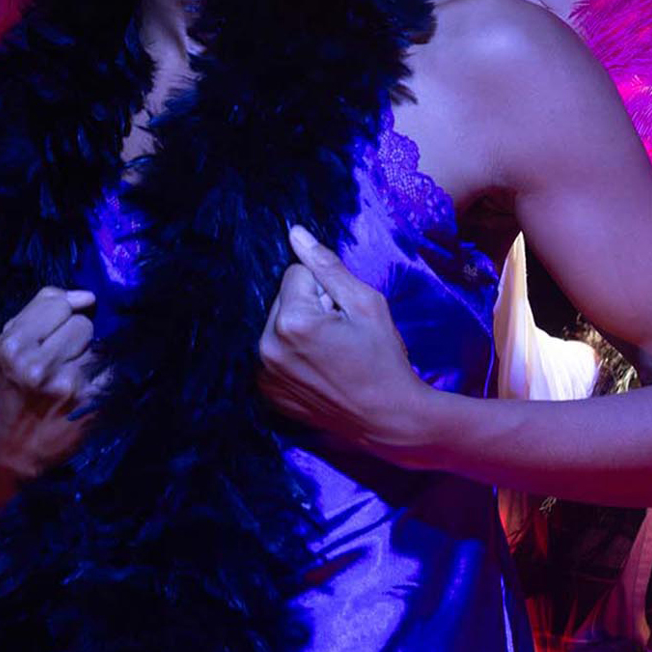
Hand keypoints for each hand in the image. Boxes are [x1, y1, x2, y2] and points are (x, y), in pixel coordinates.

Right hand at [0, 286, 109, 481]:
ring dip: (90, 355)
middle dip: (75, 336)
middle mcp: (38, 366)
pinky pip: (113, 367)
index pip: (57, 303)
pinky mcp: (93, 401)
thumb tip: (85, 295)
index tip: (55, 328)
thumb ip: (38, 313)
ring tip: (71, 374)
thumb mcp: (5, 352)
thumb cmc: (11, 395)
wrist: (16, 451)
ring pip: (100, 344)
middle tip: (60, 359)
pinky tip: (87, 387)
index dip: (60, 314)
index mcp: (10, 349)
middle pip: (82, 322)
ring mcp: (68, 384)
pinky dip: (104, 374)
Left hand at [258, 225, 431, 458]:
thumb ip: (328, 267)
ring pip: (278, 326)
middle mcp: (267, 346)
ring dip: (299, 330)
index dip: (327, 288)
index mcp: (292, 321)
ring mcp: (263, 374)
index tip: (346, 314)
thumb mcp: (366, 304)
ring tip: (331, 352)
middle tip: (341, 333)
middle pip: (284, 299)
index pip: (297, 274)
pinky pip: (273, 354)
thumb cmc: (384, 358)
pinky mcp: (266, 392)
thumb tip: (295, 233)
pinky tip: (319, 370)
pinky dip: (292, 355)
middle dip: (310, 306)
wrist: (387, 418)